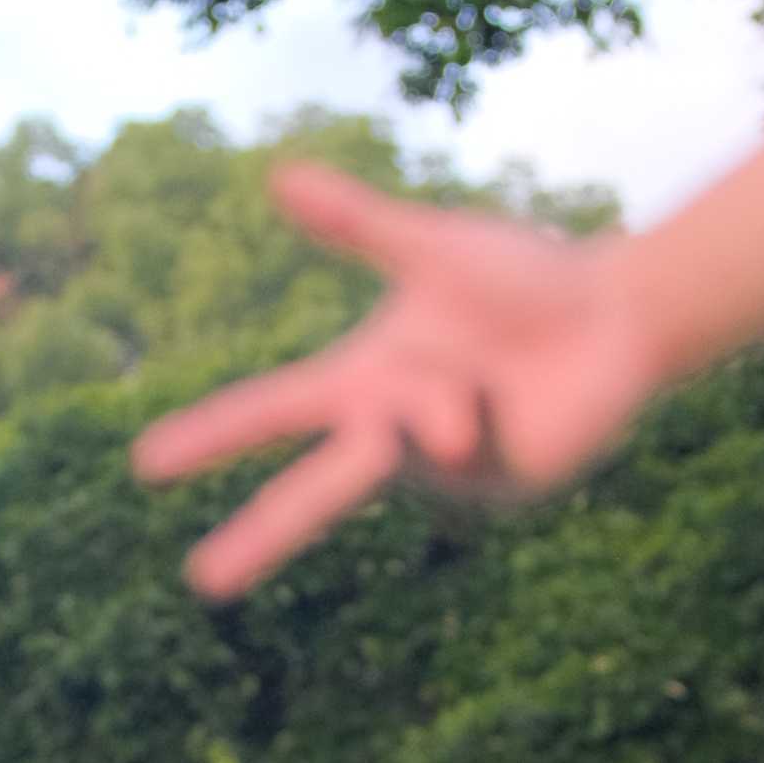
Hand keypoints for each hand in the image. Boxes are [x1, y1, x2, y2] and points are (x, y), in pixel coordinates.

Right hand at [133, 167, 658, 597]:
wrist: (618, 316)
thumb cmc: (524, 280)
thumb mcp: (432, 247)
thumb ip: (356, 223)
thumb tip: (277, 178)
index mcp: (360, 381)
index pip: (269, 412)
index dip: (209, 436)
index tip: (144, 464)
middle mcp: (389, 432)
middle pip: (311, 491)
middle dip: (261, 537)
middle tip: (201, 584)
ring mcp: (437, 470)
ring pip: (404, 439)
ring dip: (435, 404)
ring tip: (474, 392)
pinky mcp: (487, 491)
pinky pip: (459, 444)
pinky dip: (481, 410)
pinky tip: (513, 398)